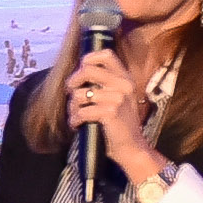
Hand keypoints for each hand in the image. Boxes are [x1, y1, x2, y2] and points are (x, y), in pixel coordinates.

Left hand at [65, 48, 166, 184]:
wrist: (132, 147)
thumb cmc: (120, 124)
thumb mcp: (118, 98)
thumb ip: (105, 83)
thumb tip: (79, 73)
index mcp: (125, 78)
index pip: (106, 55)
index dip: (88, 58)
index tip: (80, 70)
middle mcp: (123, 85)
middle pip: (87, 70)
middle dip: (72, 82)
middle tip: (70, 93)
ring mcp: (117, 98)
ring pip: (79, 94)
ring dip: (72, 107)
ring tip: (76, 115)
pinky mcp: (110, 112)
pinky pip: (81, 111)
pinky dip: (75, 120)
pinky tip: (78, 124)